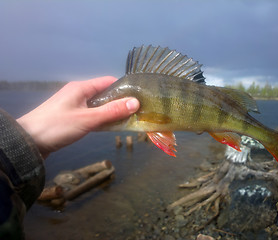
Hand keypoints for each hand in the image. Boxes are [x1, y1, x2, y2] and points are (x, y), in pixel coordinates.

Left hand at [17, 76, 139, 158]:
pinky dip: (101, 120)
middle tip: (136, 112)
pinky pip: (91, 115)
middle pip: (104, 94)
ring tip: (127, 120)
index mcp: (81, 88)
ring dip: (111, 113)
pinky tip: (110, 127)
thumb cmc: (57, 126)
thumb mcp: (88, 118)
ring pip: (98, 106)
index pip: (108, 82)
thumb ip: (112, 111)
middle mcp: (78, 94)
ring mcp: (74, 106)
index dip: (124, 88)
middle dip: (119, 103)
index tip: (138, 98)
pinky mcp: (71, 118)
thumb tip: (136, 102)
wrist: (27, 142)